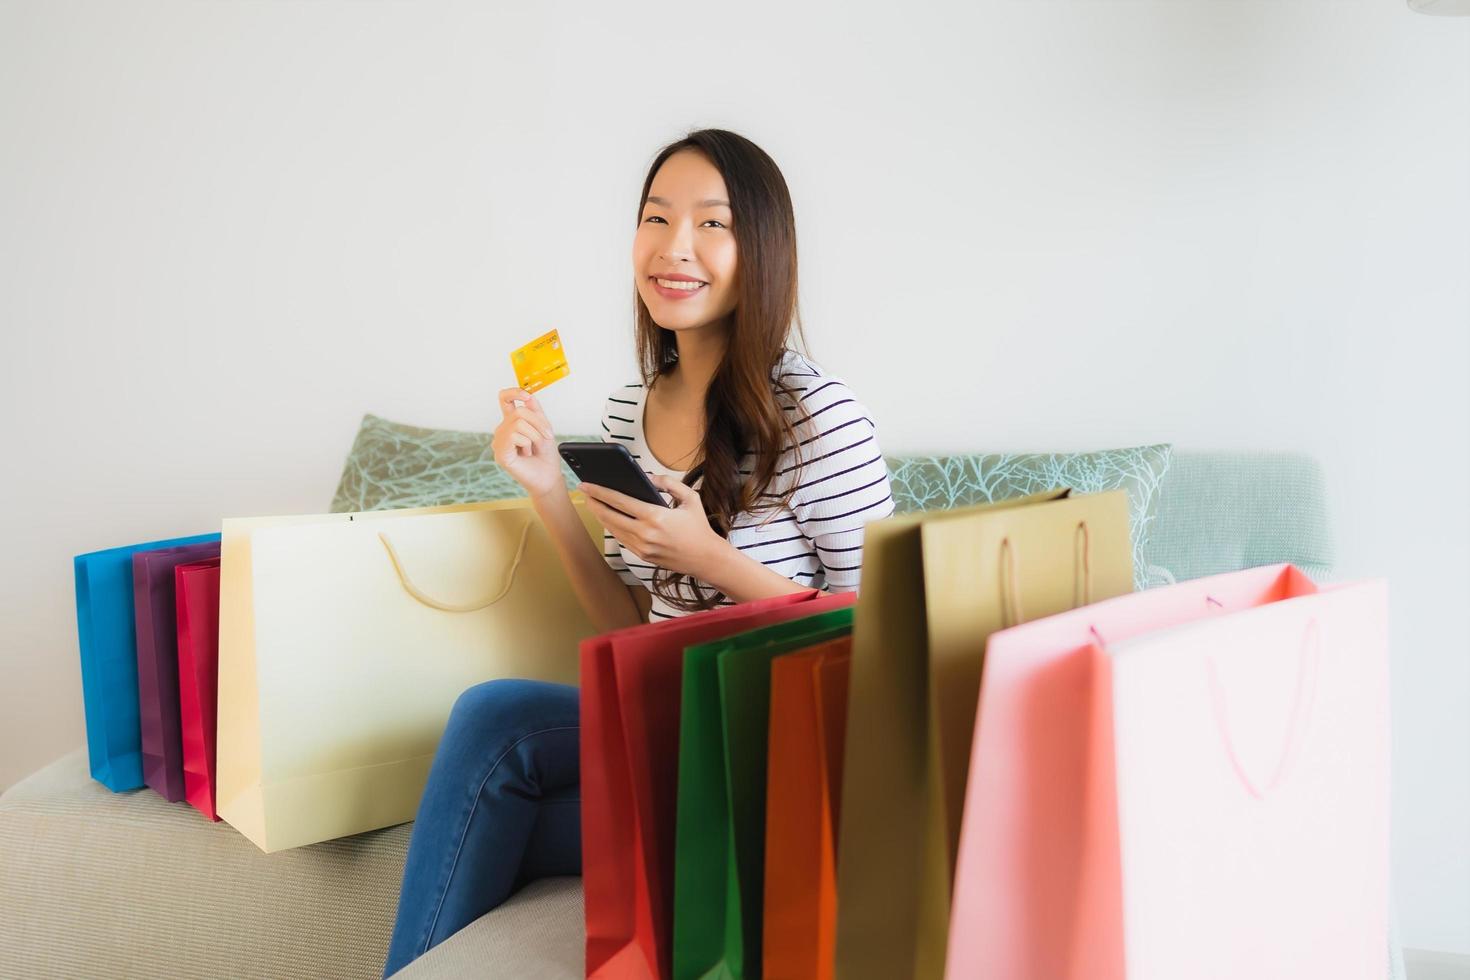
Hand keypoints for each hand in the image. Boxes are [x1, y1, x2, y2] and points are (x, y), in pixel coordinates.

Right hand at [491, 387, 563, 499]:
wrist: (548, 477)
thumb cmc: (546, 456)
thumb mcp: (544, 428)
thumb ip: (535, 411)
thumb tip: (529, 395)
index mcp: (512, 423)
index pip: (504, 399)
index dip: (514, 392)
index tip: (527, 397)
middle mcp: (503, 431)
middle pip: (519, 411)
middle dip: (539, 422)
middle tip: (547, 436)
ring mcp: (499, 442)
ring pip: (518, 422)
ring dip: (535, 434)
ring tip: (535, 447)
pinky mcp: (500, 453)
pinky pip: (514, 435)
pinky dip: (528, 442)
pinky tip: (526, 453)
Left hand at [579, 474, 730, 579]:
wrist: (705, 558)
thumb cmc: (698, 527)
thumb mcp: (690, 498)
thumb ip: (669, 483)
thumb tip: (648, 477)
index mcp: (656, 517)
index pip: (620, 501)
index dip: (600, 492)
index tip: (586, 485)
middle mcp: (645, 533)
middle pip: (610, 516)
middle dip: (594, 502)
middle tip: (584, 492)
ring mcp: (642, 547)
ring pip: (612, 528)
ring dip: (600, 515)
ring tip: (593, 502)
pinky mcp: (642, 556)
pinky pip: (621, 538)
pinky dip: (612, 527)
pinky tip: (608, 517)